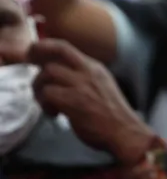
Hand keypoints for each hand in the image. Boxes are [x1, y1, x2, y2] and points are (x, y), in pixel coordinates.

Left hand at [27, 39, 156, 164]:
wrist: (126, 133)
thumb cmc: (114, 116)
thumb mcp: (102, 87)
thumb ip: (85, 79)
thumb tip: (62, 77)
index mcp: (95, 68)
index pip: (66, 47)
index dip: (46, 46)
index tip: (35, 52)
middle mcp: (88, 72)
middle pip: (57, 50)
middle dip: (37, 53)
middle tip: (28, 61)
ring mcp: (81, 85)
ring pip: (47, 73)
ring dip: (39, 86)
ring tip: (45, 101)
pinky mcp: (73, 101)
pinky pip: (47, 93)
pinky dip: (44, 103)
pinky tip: (54, 113)